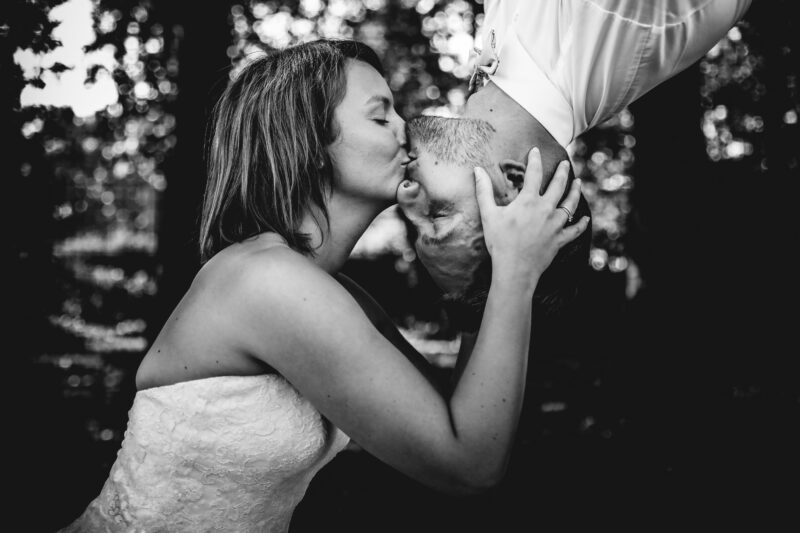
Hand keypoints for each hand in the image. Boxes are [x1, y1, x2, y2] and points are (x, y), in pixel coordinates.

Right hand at [474, 147, 588, 285]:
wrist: (515, 269)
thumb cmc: (499, 242)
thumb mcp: (488, 215)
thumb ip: (484, 191)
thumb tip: (477, 170)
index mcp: (528, 201)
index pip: (533, 174)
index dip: (534, 160)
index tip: (535, 151)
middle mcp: (546, 209)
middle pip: (558, 186)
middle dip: (562, 172)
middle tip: (565, 164)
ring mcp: (555, 225)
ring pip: (570, 204)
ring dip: (575, 192)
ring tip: (578, 183)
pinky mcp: (560, 240)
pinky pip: (574, 230)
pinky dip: (581, 223)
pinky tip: (585, 218)